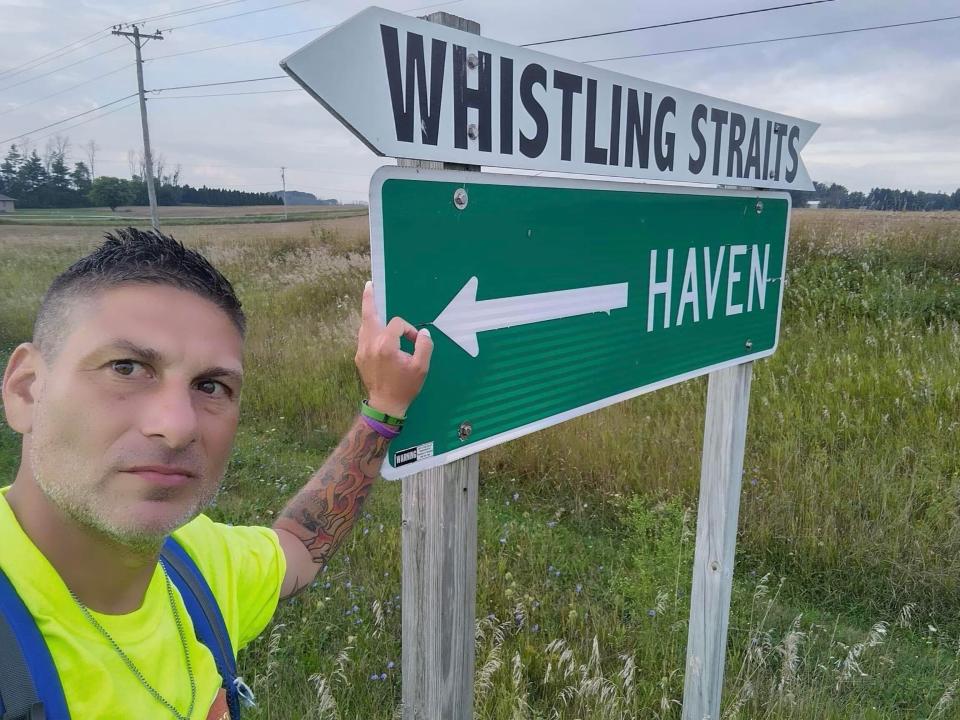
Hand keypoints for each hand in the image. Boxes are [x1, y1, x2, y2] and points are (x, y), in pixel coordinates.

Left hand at [355, 281, 432, 417]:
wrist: (385, 406)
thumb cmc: (405, 387)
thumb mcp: (421, 367)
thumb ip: (424, 346)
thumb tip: (422, 332)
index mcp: (386, 346)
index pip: (397, 324)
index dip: (409, 329)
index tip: (416, 340)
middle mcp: (370, 345)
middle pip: (368, 316)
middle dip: (369, 300)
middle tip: (369, 285)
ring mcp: (362, 351)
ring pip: (364, 326)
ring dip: (370, 315)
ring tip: (372, 303)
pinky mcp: (359, 357)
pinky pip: (363, 337)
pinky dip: (369, 329)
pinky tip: (375, 329)